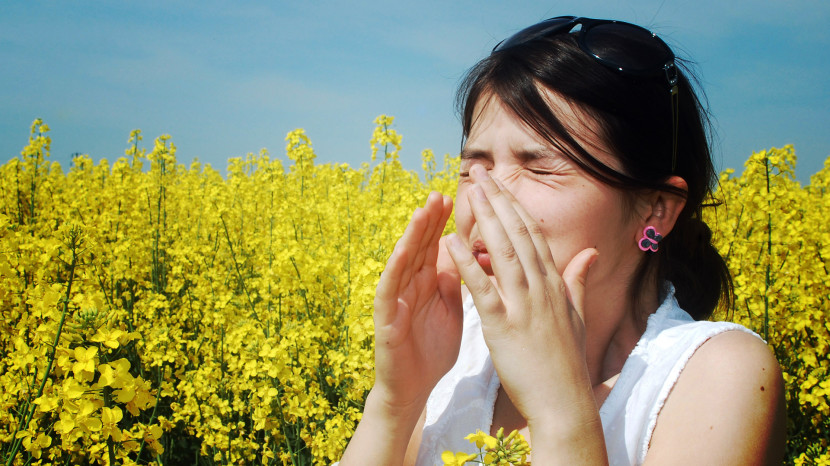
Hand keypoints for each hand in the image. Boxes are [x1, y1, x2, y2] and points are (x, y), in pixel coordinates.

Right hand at [372, 191, 461, 411]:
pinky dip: (395, 268)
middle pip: (420, 246)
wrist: (414, 388)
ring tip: (422, 211)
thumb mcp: (451, 309)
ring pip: (403, 261)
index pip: (436, 245)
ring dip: (412, 236)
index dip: (445, 222)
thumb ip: (454, 281)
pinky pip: (389, 289)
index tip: (460, 197)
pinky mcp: (385, 318)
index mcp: (428, 282)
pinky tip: (403, 251)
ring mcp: (396, 299)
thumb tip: (465, 252)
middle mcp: (410, 285)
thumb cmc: (432, 349)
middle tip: (441, 192)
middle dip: (430, 220)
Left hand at [445, 165, 598, 428]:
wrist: (564, 403)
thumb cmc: (566, 363)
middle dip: (499, 200)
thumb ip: (577, 281)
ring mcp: (524, 306)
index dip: (515, 206)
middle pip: (518, 234)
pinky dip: (467, 263)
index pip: (533, 235)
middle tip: (481, 173)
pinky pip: (483, 288)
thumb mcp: (575, 316)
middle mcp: (541, 288)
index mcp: (554, 284)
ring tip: (470, 192)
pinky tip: (451, 242)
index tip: (500, 184)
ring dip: (486, 219)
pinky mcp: (504, 326)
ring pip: (503, 252)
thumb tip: (590, 253)